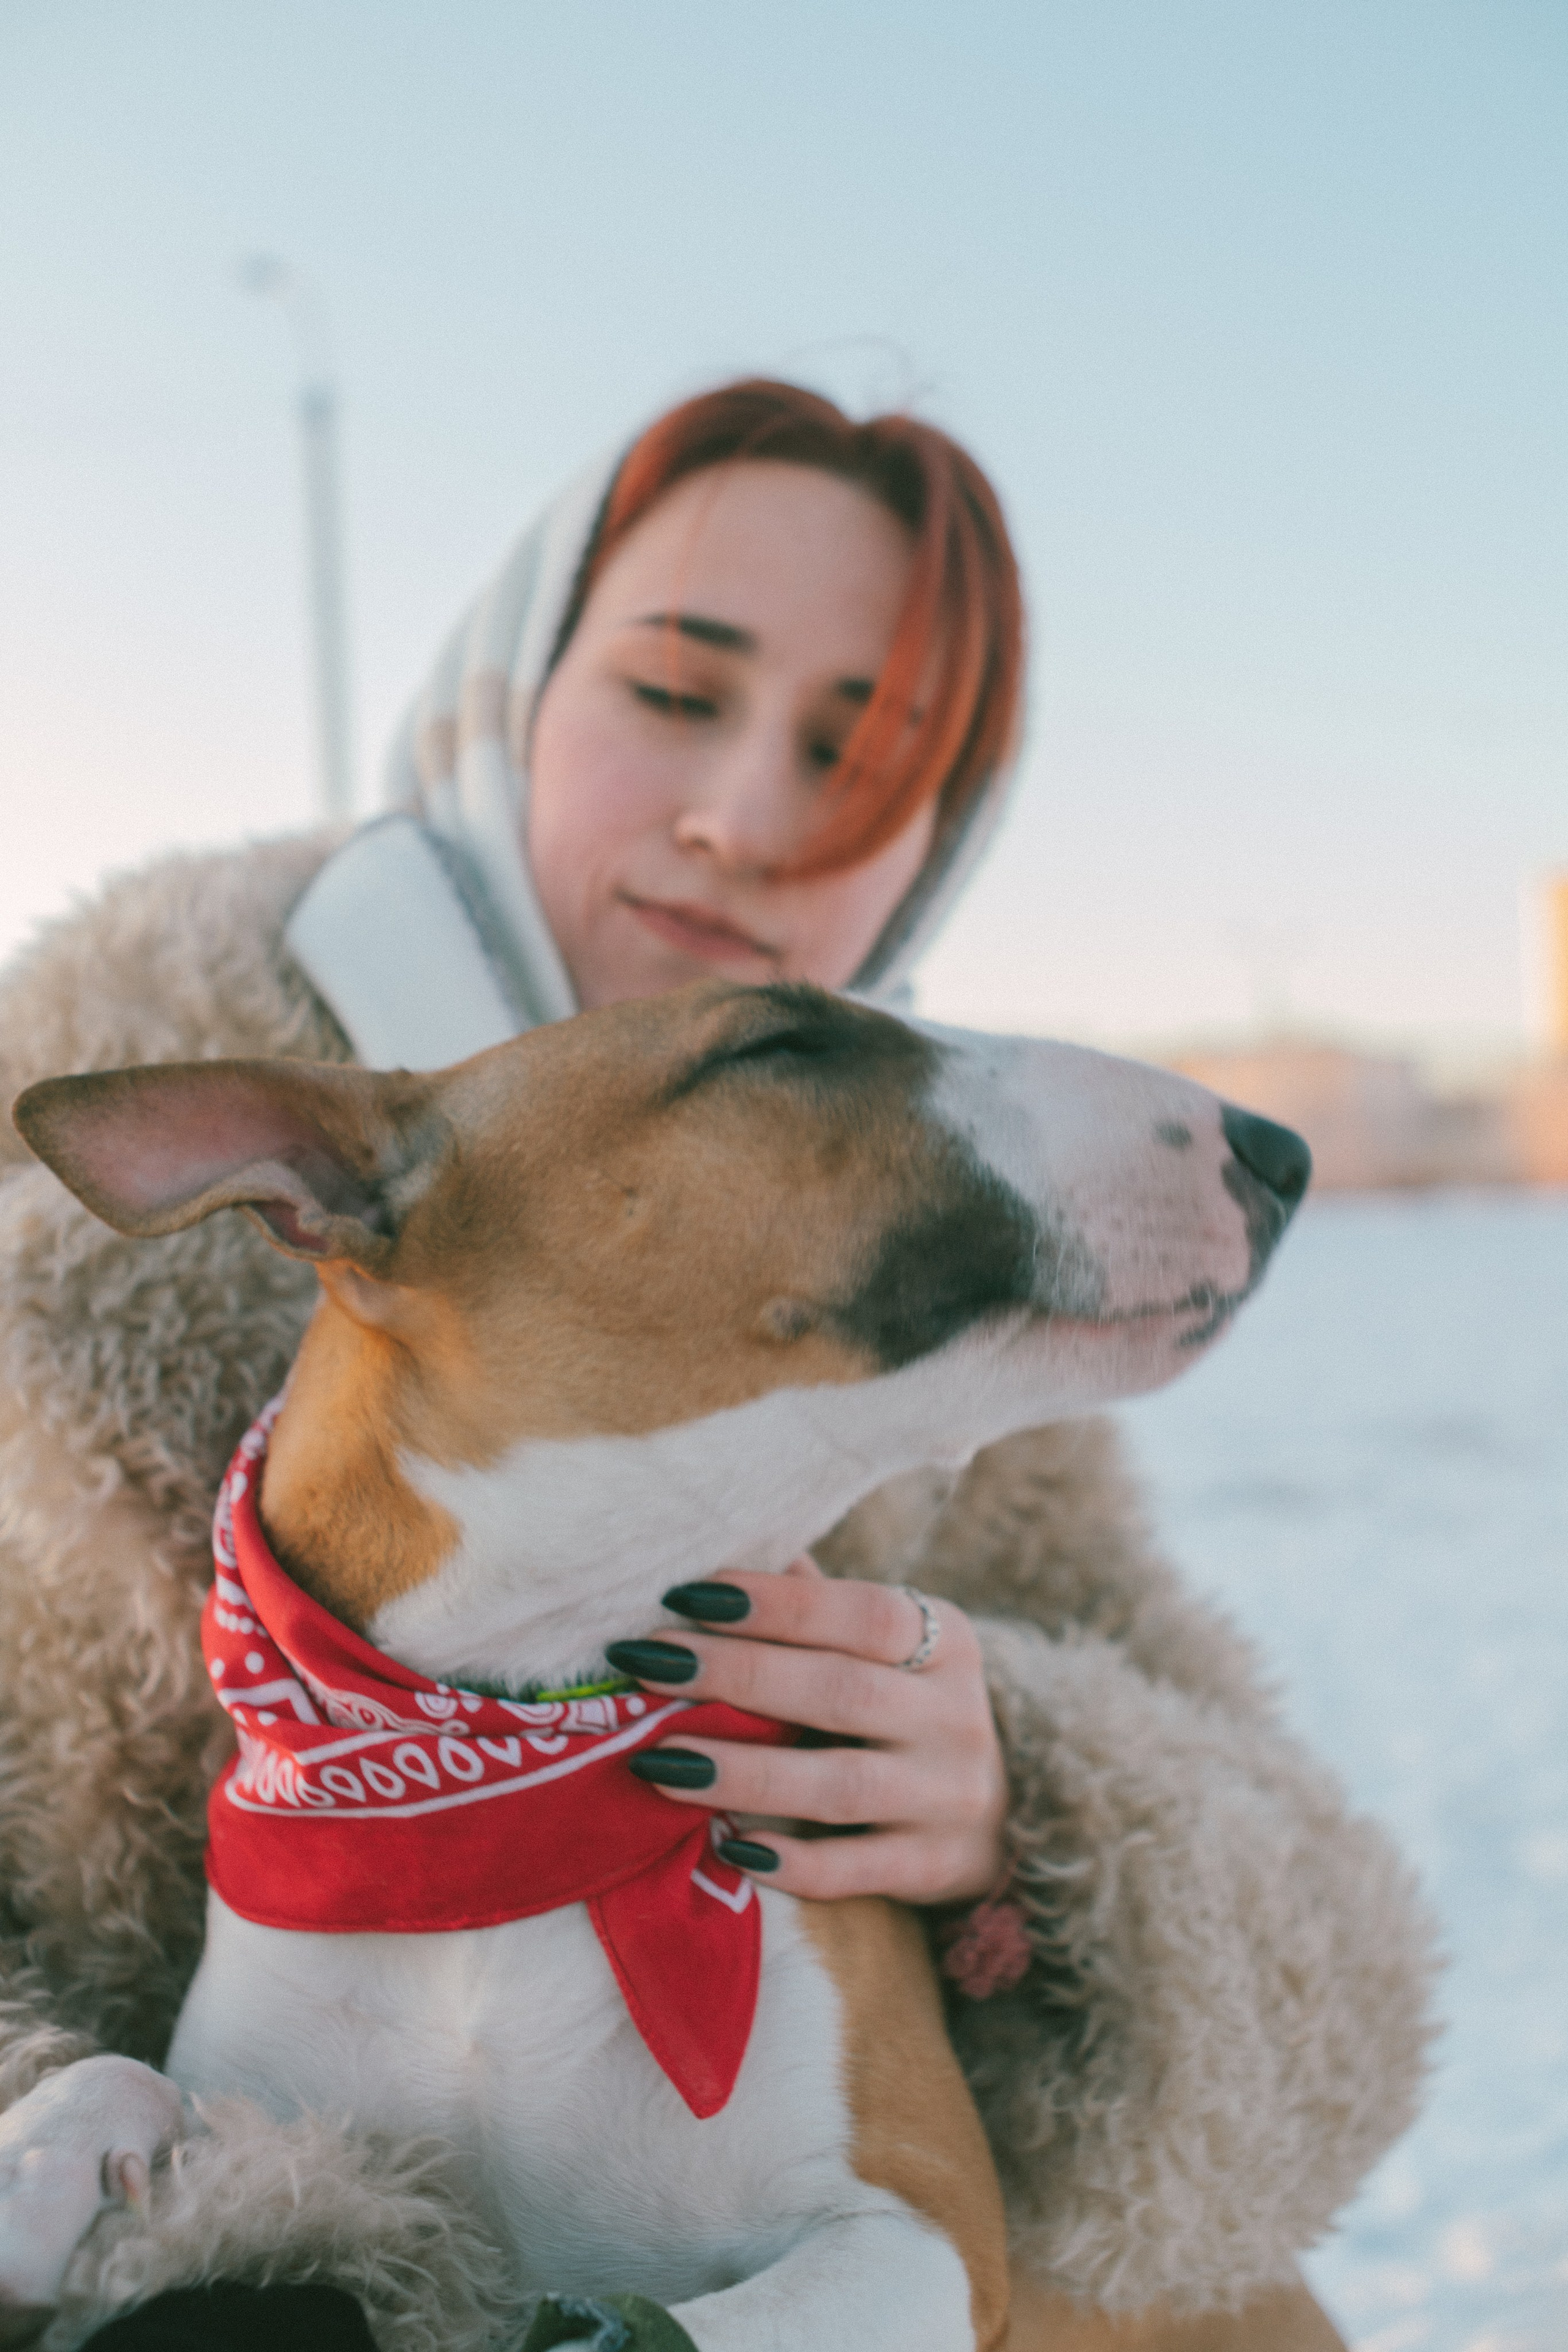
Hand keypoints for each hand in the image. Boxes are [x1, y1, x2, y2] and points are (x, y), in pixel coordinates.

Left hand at [606, 1560, 1008, 1903]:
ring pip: (842, 1785)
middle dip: (736, 1677)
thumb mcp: (886, 1649)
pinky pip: (856, 1870)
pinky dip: (792, 1864)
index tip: (685, 1596)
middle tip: (646, 1665)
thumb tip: (721, 1560)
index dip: (774, 1604)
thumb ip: (817, 1607)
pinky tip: (730, 1850)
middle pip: (842, 1691)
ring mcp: (949, 1797)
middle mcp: (956, 1716)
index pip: (862, 1613)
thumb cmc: (907, 1708)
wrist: (1002, 1814)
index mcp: (947, 1640)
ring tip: (660, 1763)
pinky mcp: (934, 1868)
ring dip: (745, 1773)